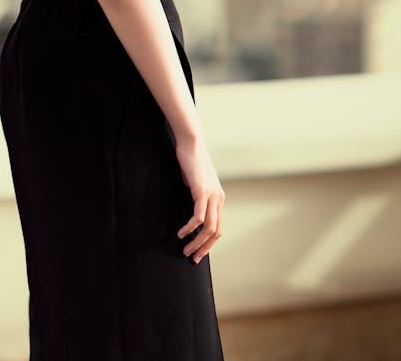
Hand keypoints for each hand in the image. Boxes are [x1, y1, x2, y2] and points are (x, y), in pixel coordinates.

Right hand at [174, 134, 224, 263]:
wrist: (192, 142)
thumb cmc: (191, 160)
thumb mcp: (196, 182)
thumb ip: (196, 195)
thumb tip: (192, 208)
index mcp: (219, 198)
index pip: (218, 227)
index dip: (209, 242)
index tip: (198, 252)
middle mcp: (219, 198)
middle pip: (216, 231)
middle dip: (204, 247)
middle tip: (192, 258)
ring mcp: (212, 195)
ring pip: (209, 227)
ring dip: (197, 242)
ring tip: (186, 250)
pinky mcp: (202, 191)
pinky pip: (198, 217)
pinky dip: (190, 228)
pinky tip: (181, 233)